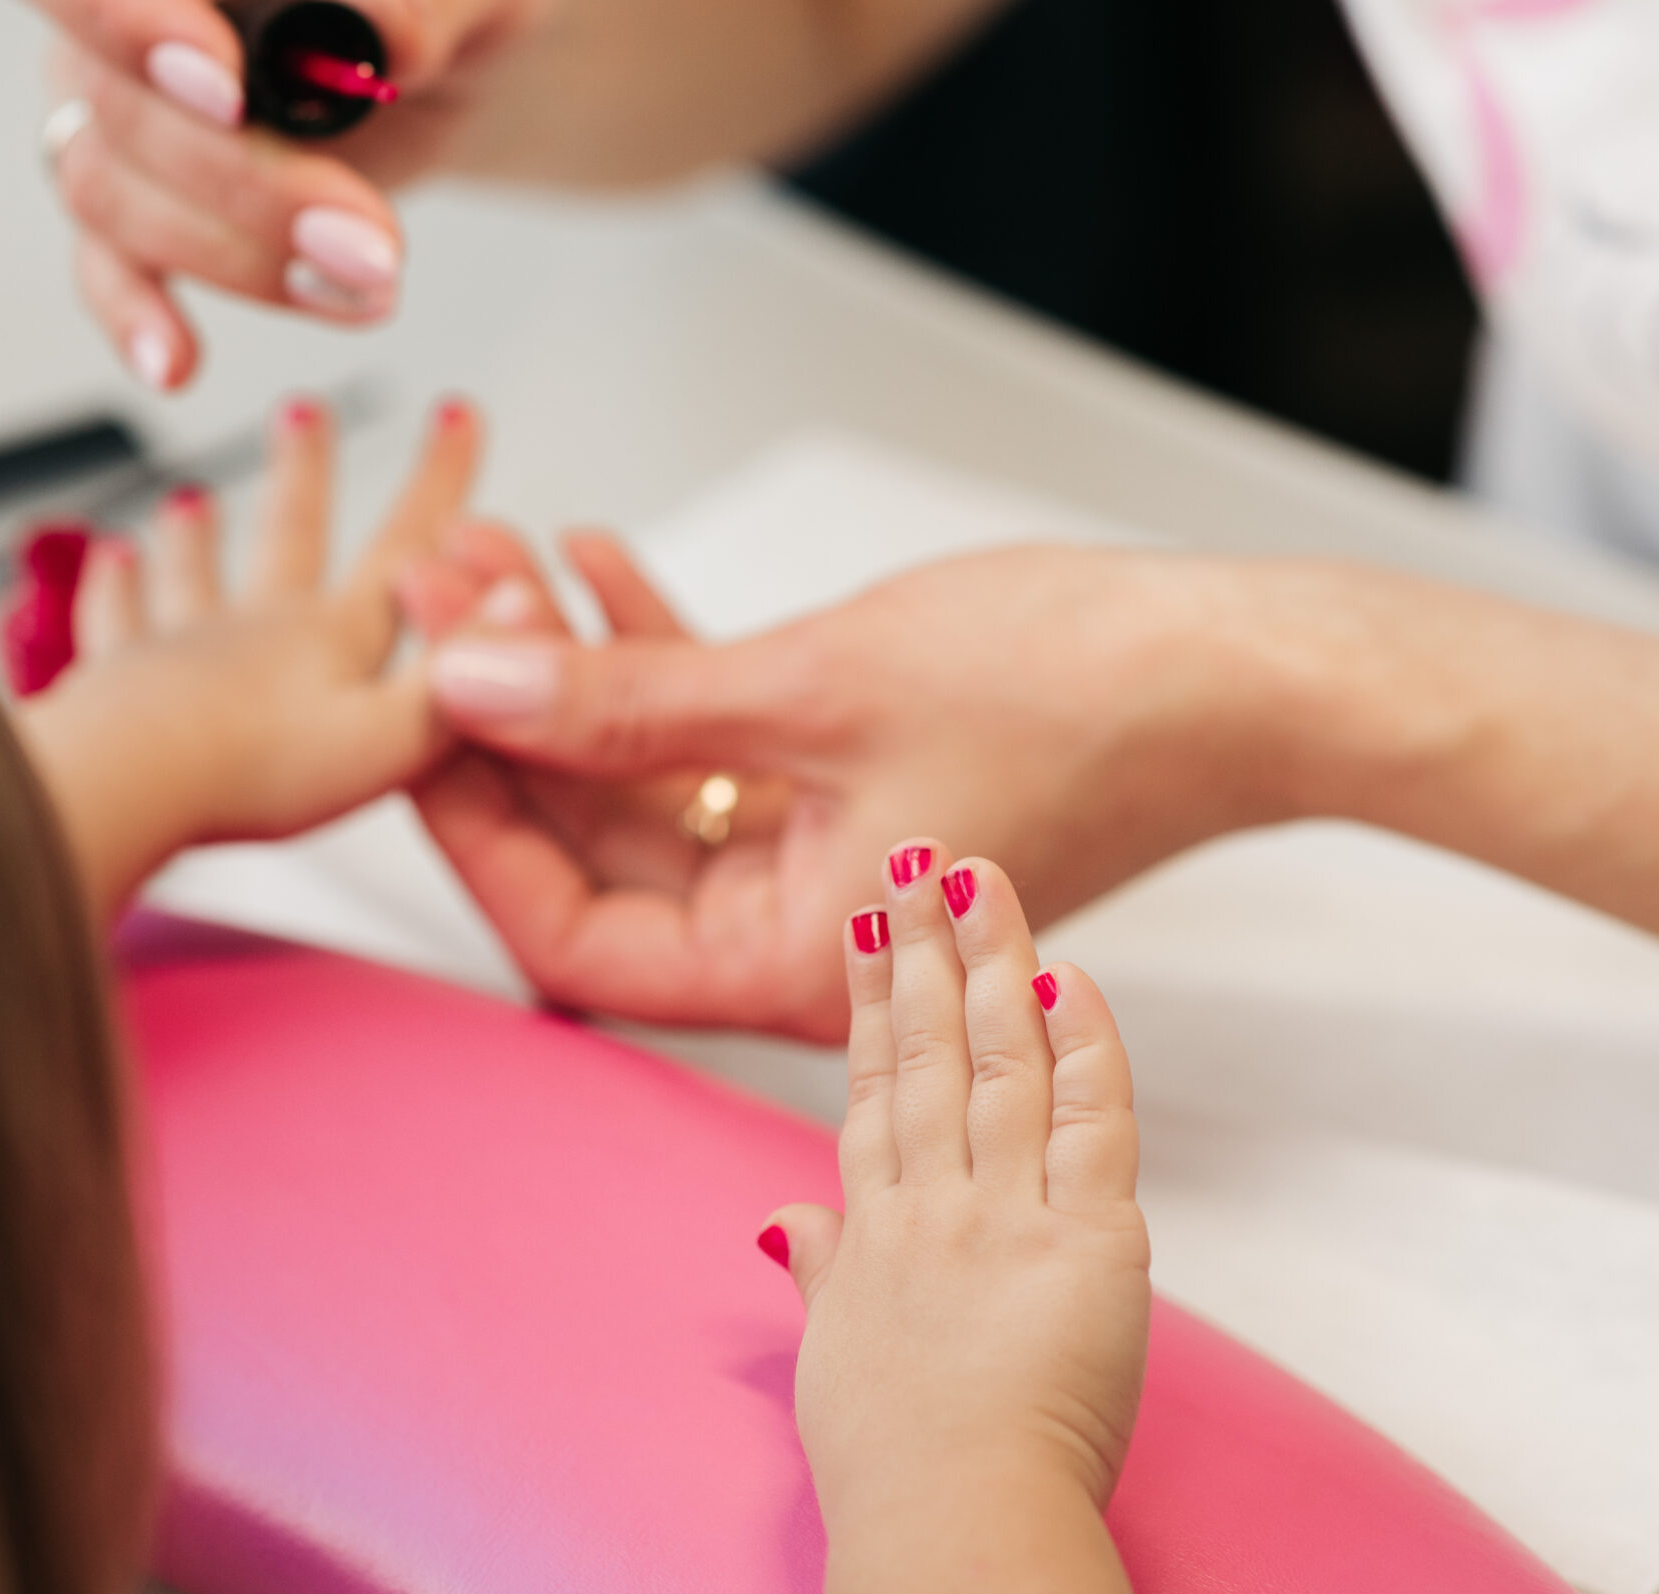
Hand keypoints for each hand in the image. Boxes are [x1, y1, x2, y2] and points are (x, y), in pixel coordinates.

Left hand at [19, 393, 483, 910]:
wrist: (130, 783)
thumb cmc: (255, 771)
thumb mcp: (393, 740)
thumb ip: (456, 677)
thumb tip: (520, 605)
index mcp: (331, 641)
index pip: (403, 549)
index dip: (438, 483)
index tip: (455, 416)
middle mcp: (256, 629)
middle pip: (287, 534)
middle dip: (306, 471)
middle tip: (304, 410)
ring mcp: (181, 648)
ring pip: (194, 575)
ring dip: (199, 535)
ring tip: (193, 499)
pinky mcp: (117, 684)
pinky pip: (113, 624)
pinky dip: (111, 591)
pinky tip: (108, 565)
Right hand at [34, 0, 547, 388]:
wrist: (442, 71)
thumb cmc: (443, 10)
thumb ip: (421, 4)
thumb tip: (378, 41)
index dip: (137, 26)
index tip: (224, 89)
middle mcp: (124, 23)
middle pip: (116, 101)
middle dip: (242, 182)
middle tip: (363, 239)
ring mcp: (119, 117)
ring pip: (115, 195)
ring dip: (239, 258)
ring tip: (365, 285)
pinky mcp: (136, 211)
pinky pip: (106, 268)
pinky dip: (137, 317)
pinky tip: (179, 360)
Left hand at [409, 536, 1290, 1039]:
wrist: (1247, 669)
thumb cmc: (1078, 699)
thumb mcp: (810, 690)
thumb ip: (623, 701)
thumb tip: (463, 684)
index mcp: (789, 970)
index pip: (571, 937)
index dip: (473, 828)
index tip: (411, 714)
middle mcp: (796, 940)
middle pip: (596, 849)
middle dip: (508, 721)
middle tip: (436, 600)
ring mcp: (822, 865)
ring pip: (646, 782)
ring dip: (572, 672)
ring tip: (496, 558)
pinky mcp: (851, 790)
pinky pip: (715, 742)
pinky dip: (658, 659)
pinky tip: (595, 567)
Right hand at [762, 846, 1167, 1593]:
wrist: (946, 1522)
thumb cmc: (890, 1469)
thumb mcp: (835, 1361)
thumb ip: (822, 1276)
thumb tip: (790, 1228)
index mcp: (871, 1234)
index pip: (868, 1090)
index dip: (862, 1001)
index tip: (864, 927)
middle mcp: (929, 1205)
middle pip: (920, 1048)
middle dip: (919, 945)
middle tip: (918, 857)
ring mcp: (1001, 1213)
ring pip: (992, 1058)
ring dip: (987, 958)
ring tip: (979, 875)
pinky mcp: (1084, 1240)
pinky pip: (1090, 1121)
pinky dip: (1083, 1045)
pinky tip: (1065, 977)